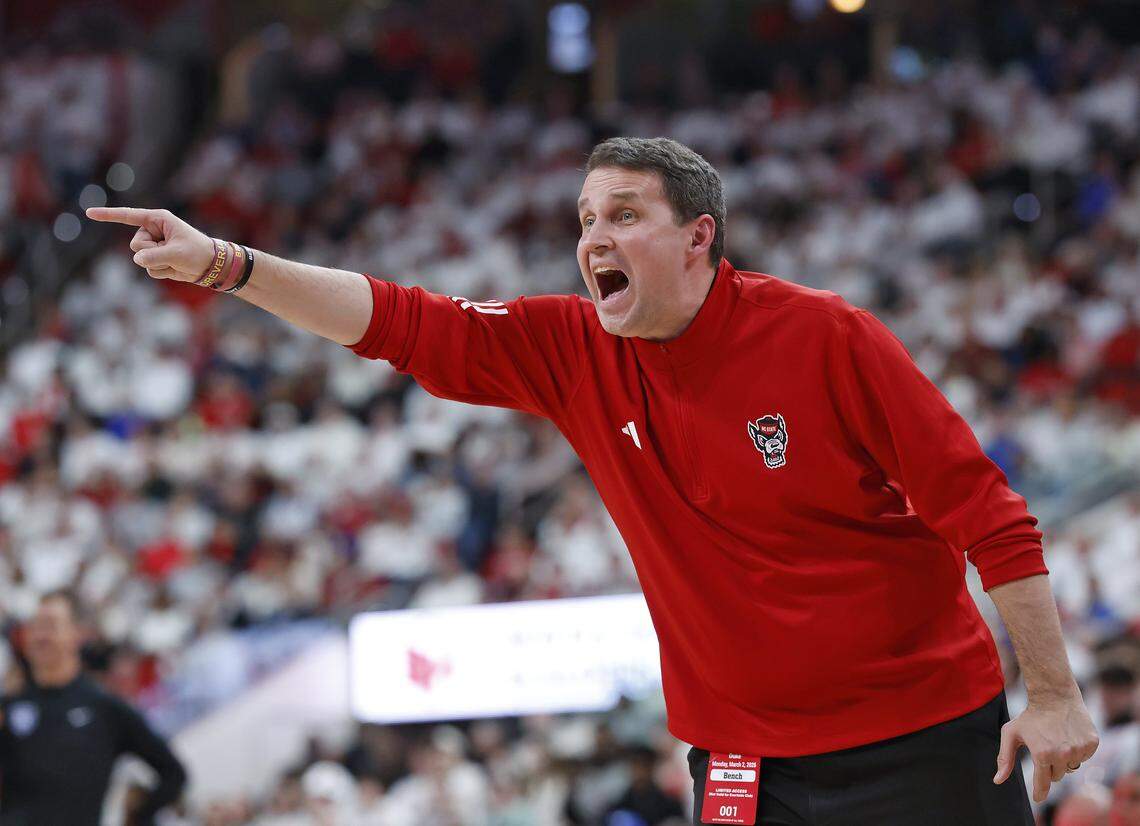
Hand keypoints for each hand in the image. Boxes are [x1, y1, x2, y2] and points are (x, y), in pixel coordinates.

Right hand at [85, 207, 214, 282]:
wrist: (210, 266)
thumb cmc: (197, 252)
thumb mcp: (176, 253)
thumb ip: (154, 256)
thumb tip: (137, 260)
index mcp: (158, 220)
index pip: (128, 216)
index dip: (108, 215)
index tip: (88, 213)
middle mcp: (153, 231)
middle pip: (135, 245)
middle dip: (152, 252)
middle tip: (173, 253)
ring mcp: (154, 246)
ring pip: (140, 259)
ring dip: (158, 264)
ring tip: (175, 260)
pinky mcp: (156, 259)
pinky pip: (148, 269)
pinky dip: (162, 272)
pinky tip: (174, 268)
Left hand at [993, 693, 1098, 802]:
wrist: (1055, 696)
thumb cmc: (1030, 716)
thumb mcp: (1011, 734)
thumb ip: (1004, 758)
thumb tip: (997, 780)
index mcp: (1042, 755)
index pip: (1042, 783)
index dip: (1039, 792)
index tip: (1038, 797)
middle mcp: (1063, 755)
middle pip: (1057, 776)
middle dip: (1050, 766)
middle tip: (1045, 747)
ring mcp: (1079, 750)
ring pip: (1071, 767)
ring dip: (1064, 759)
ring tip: (1057, 739)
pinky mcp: (1092, 744)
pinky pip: (1084, 758)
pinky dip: (1077, 751)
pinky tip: (1069, 735)